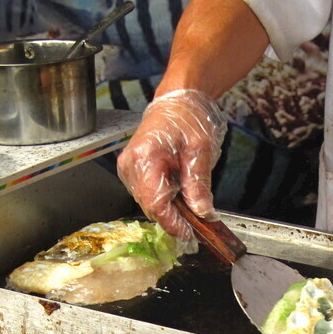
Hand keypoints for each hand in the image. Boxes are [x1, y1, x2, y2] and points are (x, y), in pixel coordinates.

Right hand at [117, 89, 227, 237]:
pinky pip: (147, 194)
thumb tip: (203, 212)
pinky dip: (164, 200)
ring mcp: (129, 168)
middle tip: (196, 226)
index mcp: (145, 156)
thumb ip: (199, 184)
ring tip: (190, 210)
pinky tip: (178, 197)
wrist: (178, 101)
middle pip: (150, 205)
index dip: (172, 222)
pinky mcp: (133, 170)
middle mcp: (131, 163)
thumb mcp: (200, 151)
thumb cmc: (188, 118)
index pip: (155, 201)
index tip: (189, 233)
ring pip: (148, 203)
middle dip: (173, 219)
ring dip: (169, 211)